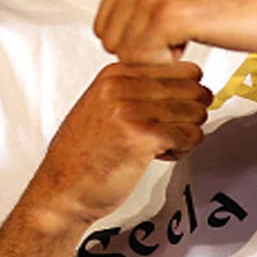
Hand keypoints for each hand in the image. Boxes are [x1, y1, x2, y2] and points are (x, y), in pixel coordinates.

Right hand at [21, 60, 211, 229]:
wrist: (61, 188)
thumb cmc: (83, 154)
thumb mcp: (105, 105)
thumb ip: (139, 90)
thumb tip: (188, 86)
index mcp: (115, 74)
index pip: (182, 68)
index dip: (187, 93)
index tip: (176, 109)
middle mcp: (122, 86)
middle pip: (193, 88)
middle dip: (191, 112)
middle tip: (174, 128)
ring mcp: (130, 109)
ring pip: (195, 112)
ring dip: (187, 132)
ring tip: (165, 143)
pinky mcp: (141, 136)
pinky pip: (190, 135)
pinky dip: (182, 149)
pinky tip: (161, 154)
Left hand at [94, 0, 256, 62]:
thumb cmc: (234, 7)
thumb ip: (139, 3)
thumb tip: (106, 34)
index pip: (106, 27)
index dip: (137, 43)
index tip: (171, 35)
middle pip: (111, 42)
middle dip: (144, 53)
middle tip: (181, 42)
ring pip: (126, 55)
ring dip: (159, 62)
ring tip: (189, 43)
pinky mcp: (168, 14)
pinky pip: (144, 62)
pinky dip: (169, 69)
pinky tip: (193, 51)